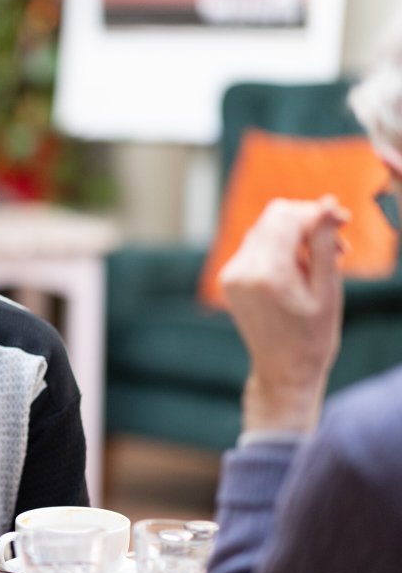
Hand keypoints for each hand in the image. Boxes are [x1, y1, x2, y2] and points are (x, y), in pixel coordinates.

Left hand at [219, 196, 347, 433]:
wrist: (282, 370)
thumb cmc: (312, 336)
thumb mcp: (327, 289)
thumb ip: (325, 243)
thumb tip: (328, 202)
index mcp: (266, 273)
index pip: (287, 216)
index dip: (317, 212)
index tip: (344, 222)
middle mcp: (241, 270)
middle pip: (273, 218)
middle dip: (307, 222)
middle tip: (339, 243)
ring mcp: (230, 274)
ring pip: (264, 230)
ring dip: (295, 236)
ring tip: (323, 261)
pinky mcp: (228, 279)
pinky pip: (255, 247)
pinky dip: (279, 249)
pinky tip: (300, 270)